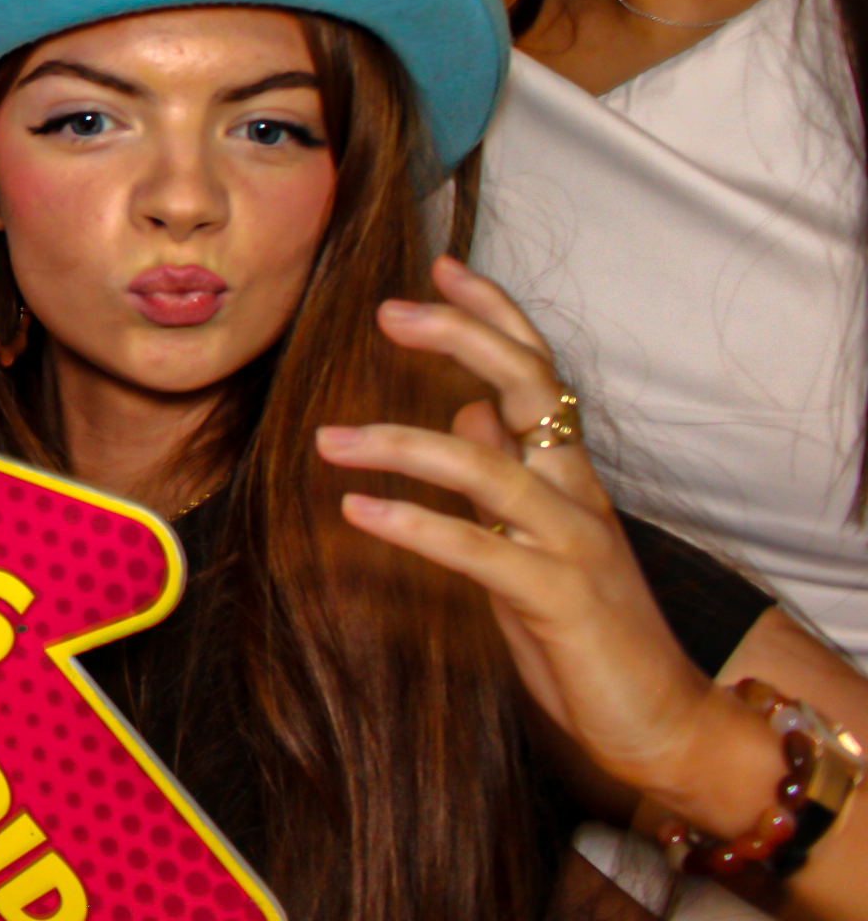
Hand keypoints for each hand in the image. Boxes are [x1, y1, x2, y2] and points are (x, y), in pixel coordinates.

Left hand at [315, 257, 727, 812]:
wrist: (663, 721)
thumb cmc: (590, 629)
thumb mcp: (539, 539)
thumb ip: (508, 473)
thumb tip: (467, 412)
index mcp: (571, 474)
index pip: (540, 370)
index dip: (496, 314)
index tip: (443, 267)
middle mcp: (578, 494)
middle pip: (530, 387)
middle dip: (464, 338)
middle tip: (390, 311)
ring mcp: (572, 544)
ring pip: (487, 465)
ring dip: (400, 443)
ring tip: (326, 439)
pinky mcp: (558, 600)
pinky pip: (477, 549)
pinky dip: (415, 525)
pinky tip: (358, 510)